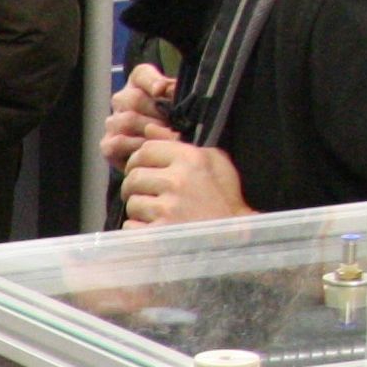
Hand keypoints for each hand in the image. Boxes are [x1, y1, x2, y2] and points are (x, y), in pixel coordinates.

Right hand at [103, 62, 179, 171]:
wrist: (167, 161)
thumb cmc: (177, 129)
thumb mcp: (182, 108)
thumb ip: (176, 95)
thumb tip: (168, 90)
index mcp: (140, 84)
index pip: (142, 74)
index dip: (152, 81)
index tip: (162, 90)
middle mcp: (122, 100)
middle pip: (134, 99)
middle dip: (158, 114)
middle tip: (175, 126)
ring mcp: (113, 122)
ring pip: (126, 121)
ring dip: (149, 132)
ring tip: (167, 140)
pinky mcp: (107, 144)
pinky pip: (118, 143)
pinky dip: (135, 147)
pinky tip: (150, 151)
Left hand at [120, 141, 249, 225]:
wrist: (236, 238)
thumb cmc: (225, 198)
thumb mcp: (213, 162)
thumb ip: (178, 144)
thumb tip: (148, 129)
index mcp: (190, 159)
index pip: (145, 151)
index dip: (138, 161)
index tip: (142, 170)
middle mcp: (176, 181)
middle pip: (133, 178)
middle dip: (136, 188)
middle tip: (147, 195)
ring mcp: (167, 209)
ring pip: (132, 204)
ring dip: (140, 210)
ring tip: (158, 215)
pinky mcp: (160, 234)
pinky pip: (130, 227)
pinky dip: (139, 231)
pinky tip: (157, 230)